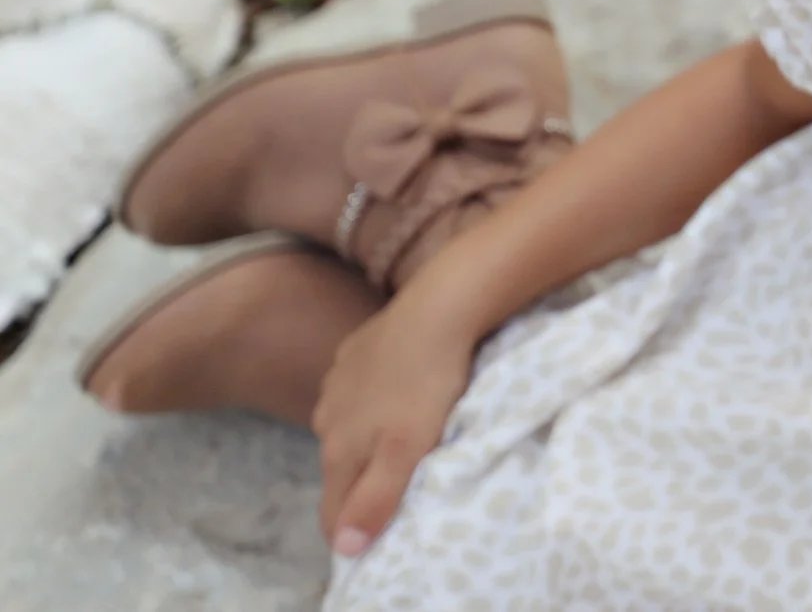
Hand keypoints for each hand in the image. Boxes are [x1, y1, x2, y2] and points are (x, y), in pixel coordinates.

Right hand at [311, 292, 478, 556]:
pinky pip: (360, 390)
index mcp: (338, 449)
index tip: (379, 534)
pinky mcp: (354, 351)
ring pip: (350, 428)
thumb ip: (374, 500)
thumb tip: (344, 549)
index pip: (333, 511)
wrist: (438, 307)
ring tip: (407, 438)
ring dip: (370, 440)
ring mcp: (337, 383)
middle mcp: (326, 419)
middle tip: (402, 486)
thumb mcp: (406, 449)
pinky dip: (377, 400)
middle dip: (364, 486)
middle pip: (342, 470)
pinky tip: (404, 390)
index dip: (353, 529)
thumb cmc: (428, 383)